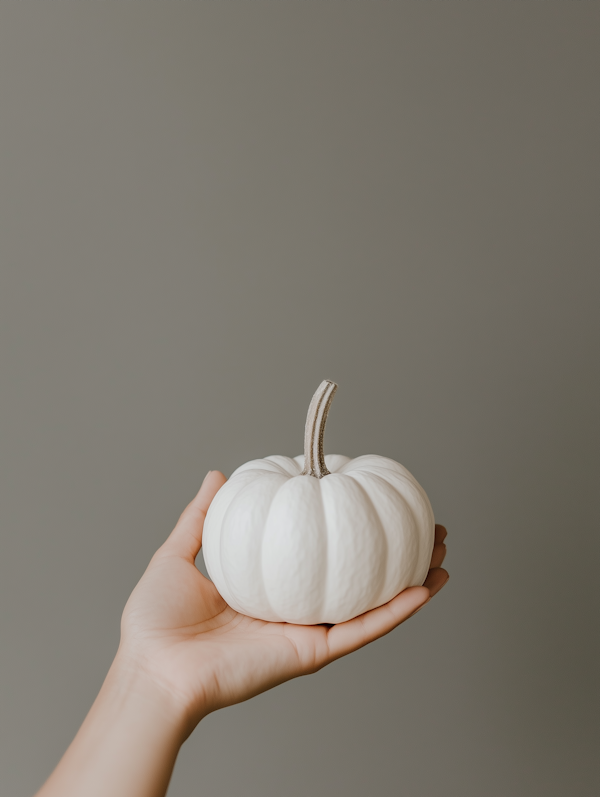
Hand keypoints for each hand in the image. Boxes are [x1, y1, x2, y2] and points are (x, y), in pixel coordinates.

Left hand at [119, 471, 448, 731]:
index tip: (373, 503)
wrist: (153, 670)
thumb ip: (203, 516)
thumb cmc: (157, 622)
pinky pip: (361, 629)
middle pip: (358, 580)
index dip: (350, 532)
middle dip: (396, 556)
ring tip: (440, 552)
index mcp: (270, 590)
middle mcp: (295, 611)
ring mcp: (307, 632)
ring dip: (411, 581)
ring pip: (372, 605)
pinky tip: (424, 587)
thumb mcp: (180, 553)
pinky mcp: (311, 653)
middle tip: (427, 529)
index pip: (320, 558)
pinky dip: (396, 611)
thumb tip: (219, 475)